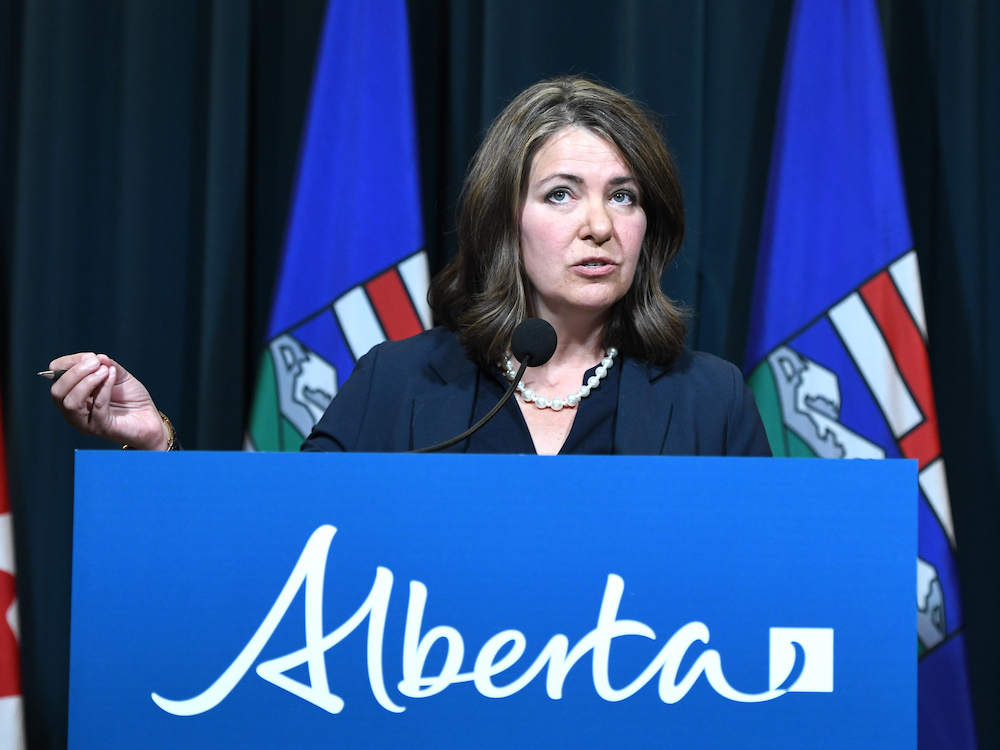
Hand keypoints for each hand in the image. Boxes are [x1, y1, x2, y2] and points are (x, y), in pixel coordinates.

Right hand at [48, 353, 168, 449]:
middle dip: (75, 372)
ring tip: (105, 370)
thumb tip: (97, 357)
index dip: (69, 363)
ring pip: (71, 403)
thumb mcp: (118, 375)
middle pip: (58, 391)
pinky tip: (112, 376)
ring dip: (87, 381)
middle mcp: (73, 411)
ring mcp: (85, 422)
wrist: (150, 420)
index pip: (56, 377)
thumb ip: (106, 365)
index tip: (90, 357)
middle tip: (95, 362)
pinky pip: (97, 407)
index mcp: (72, 394)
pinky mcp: (101, 428)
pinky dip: (104, 388)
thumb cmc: (132, 399)